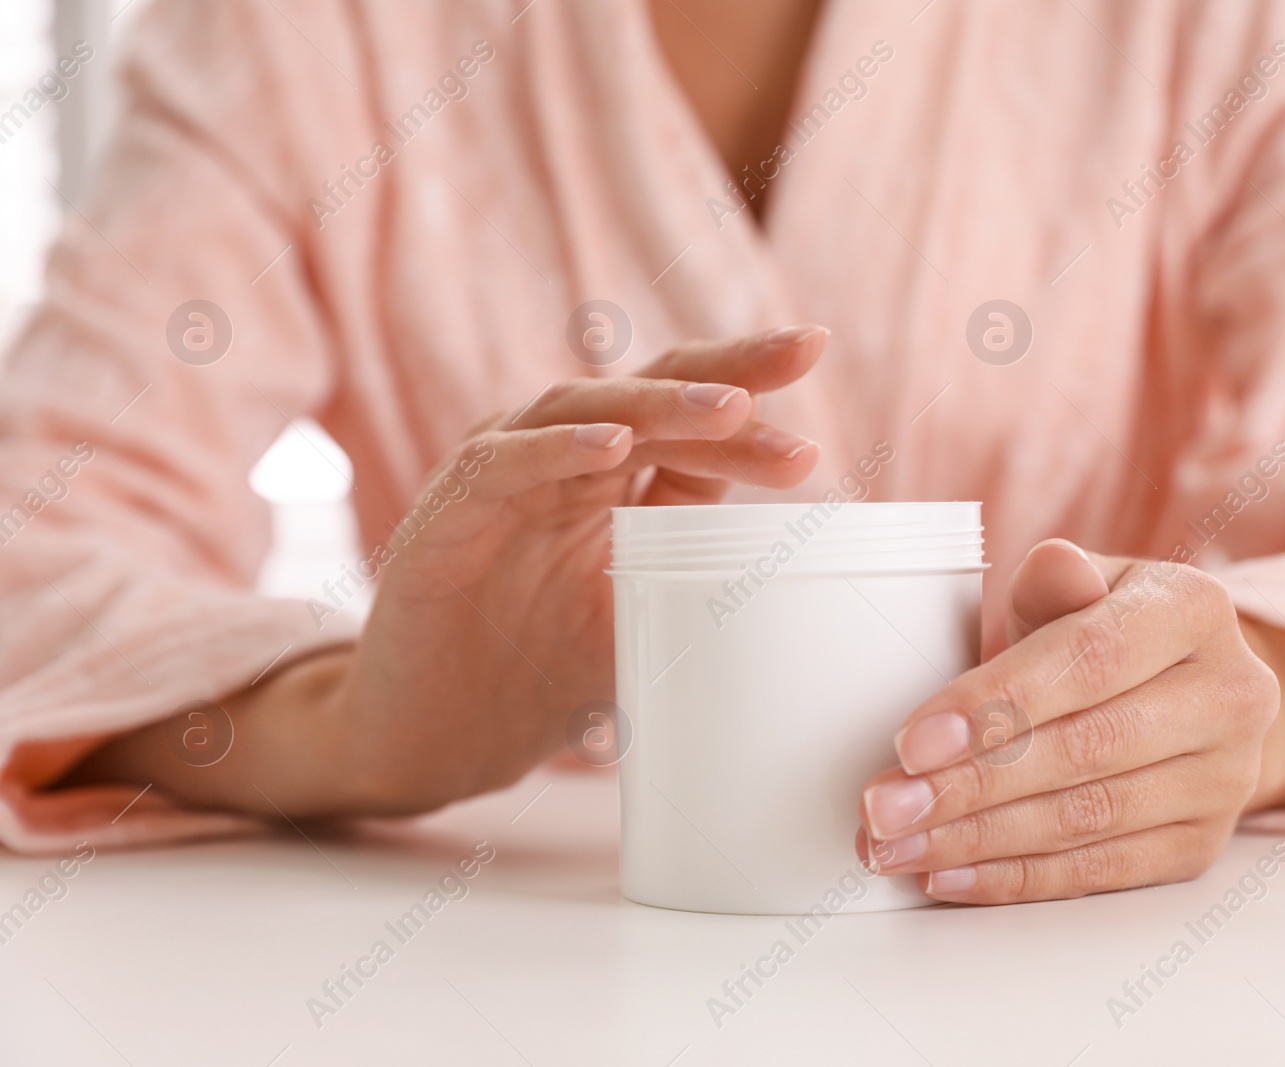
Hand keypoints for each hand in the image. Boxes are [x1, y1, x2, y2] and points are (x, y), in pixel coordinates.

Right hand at [67, 325, 828, 817]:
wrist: (439, 735)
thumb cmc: (541, 671)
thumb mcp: (642, 612)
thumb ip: (698, 566)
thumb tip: (802, 561)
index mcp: (610, 474)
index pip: (689, 415)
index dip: (751, 384)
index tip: (818, 354)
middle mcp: (559, 457)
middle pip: (649, 390)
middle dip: (730, 370)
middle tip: (805, 351)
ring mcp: (503, 477)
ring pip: (583, 409)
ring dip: (661, 405)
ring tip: (732, 409)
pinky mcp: (447, 511)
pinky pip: (504, 464)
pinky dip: (557, 449)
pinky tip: (614, 446)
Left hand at [855, 540, 1281, 903]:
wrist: (1185, 691)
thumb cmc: (1107, 630)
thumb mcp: (1084, 584)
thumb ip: (1056, 579)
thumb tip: (1048, 569)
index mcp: (1194, 609)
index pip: (1089, 661)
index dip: (996, 705)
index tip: (912, 742)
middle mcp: (1229, 695)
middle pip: (1086, 750)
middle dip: (970, 786)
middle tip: (885, 808)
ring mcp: (1225, 779)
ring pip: (1088, 820)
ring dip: (977, 841)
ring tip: (897, 846)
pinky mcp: (1202, 845)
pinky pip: (1100, 872)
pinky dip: (1016, 878)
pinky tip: (950, 875)